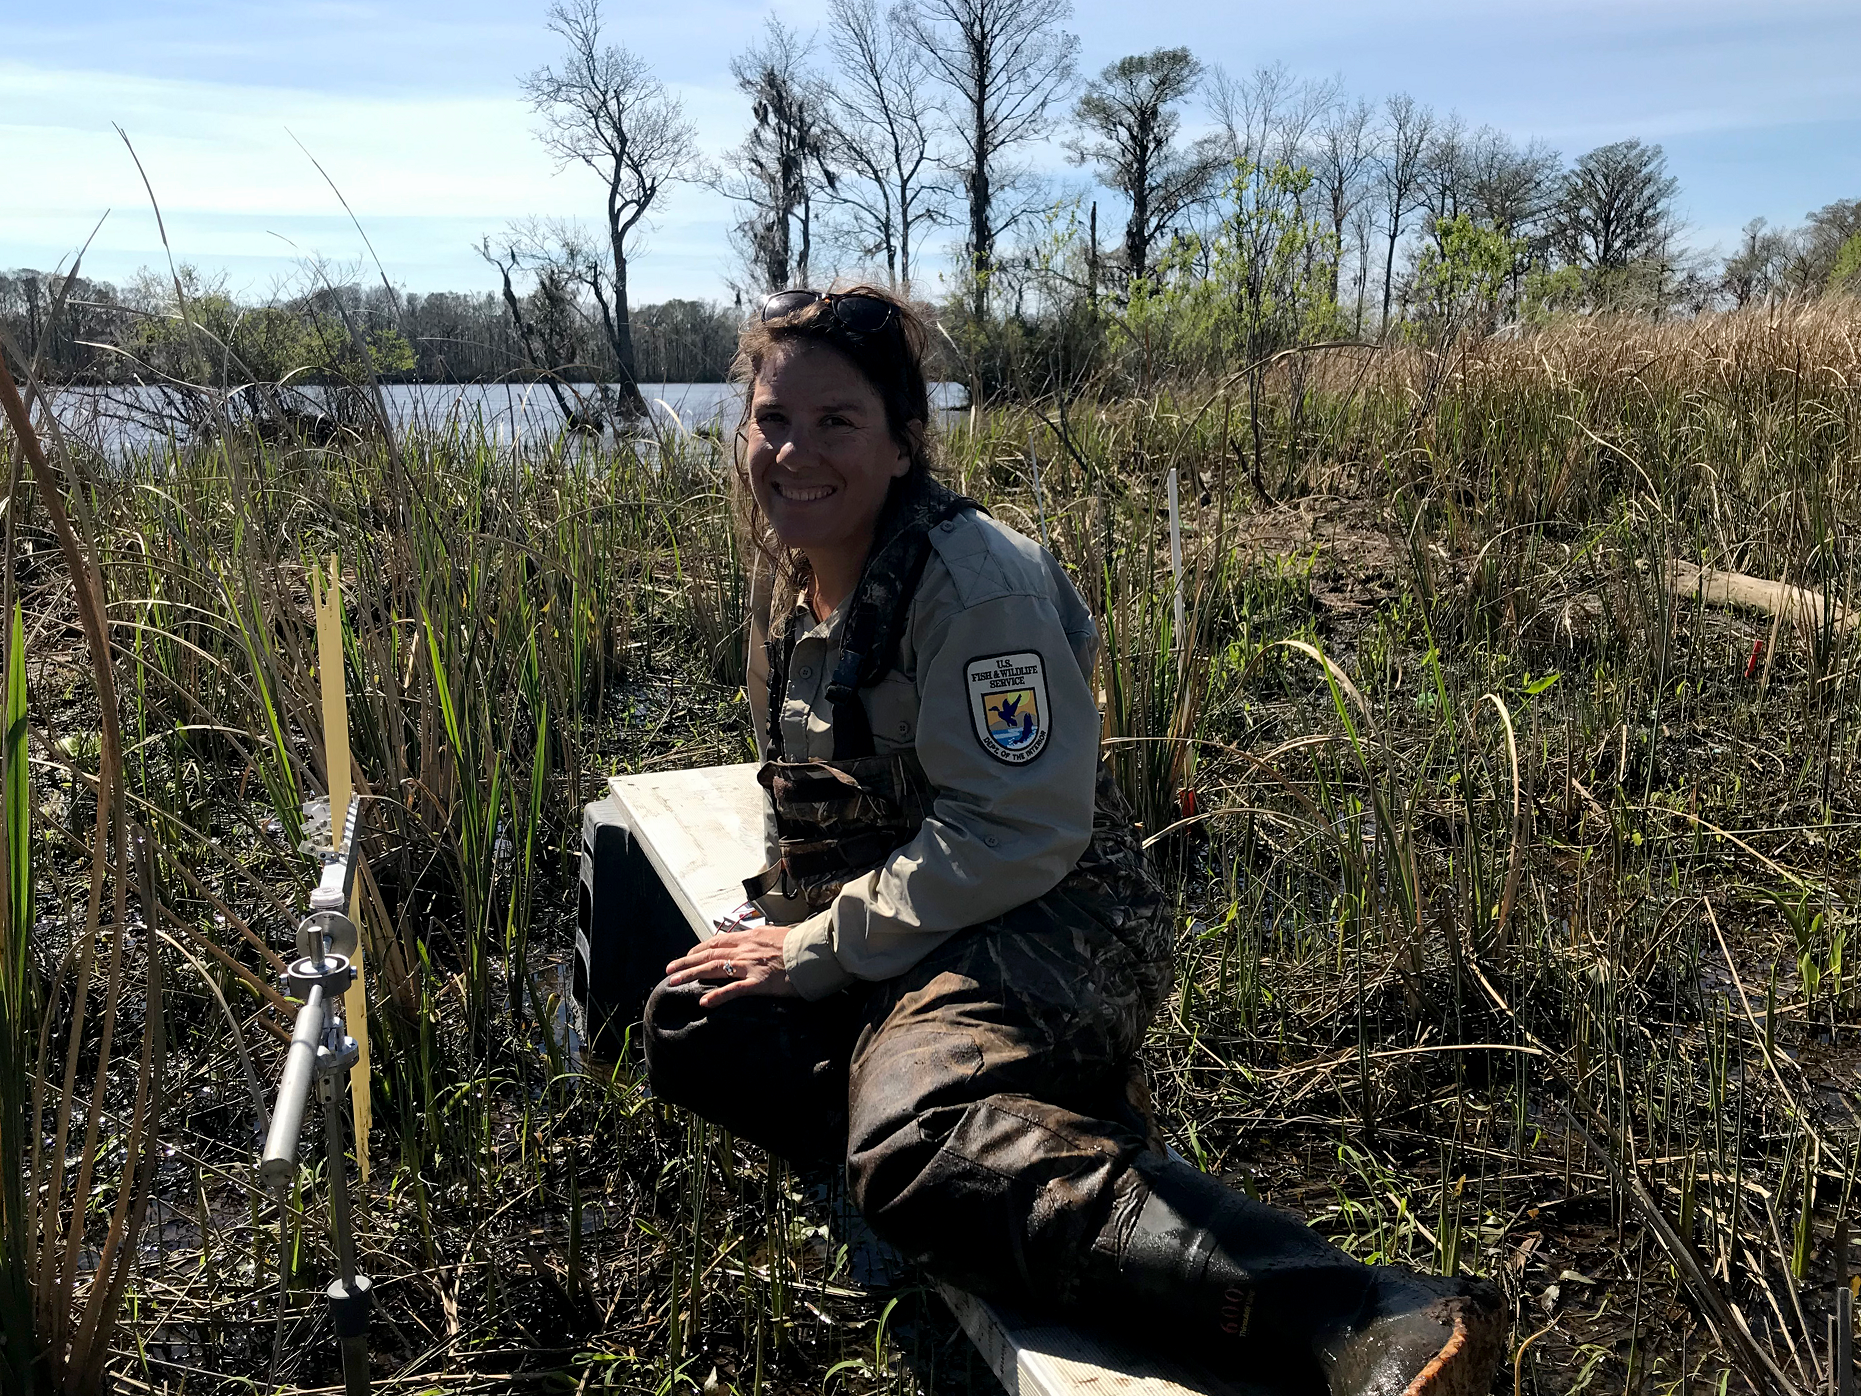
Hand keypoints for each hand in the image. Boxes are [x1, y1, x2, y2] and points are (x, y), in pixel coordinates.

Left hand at [664, 923, 798, 1006]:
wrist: (816, 950)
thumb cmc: (800, 944)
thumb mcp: (776, 935)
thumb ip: (760, 940)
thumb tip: (752, 943)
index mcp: (749, 937)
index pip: (717, 941)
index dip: (698, 948)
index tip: (688, 955)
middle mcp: (745, 949)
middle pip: (708, 954)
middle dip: (686, 961)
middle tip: (669, 969)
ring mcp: (751, 965)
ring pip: (714, 968)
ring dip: (691, 974)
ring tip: (674, 981)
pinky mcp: (760, 982)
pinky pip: (734, 990)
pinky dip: (718, 996)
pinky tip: (704, 1003)